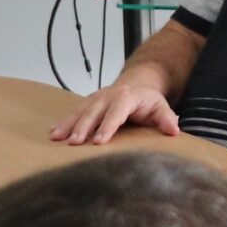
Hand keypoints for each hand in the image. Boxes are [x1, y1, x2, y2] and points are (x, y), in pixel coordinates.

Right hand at [50, 76, 181, 145]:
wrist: (137, 83)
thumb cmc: (148, 101)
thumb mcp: (161, 107)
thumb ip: (166, 119)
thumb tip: (173, 130)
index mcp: (127, 97)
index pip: (116, 112)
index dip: (107, 126)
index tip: (99, 141)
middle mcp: (108, 96)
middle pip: (94, 111)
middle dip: (83, 127)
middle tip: (74, 143)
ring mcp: (96, 99)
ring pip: (80, 111)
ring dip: (68, 125)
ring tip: (57, 138)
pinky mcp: (88, 103)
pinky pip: (74, 112)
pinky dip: (63, 122)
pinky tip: (53, 133)